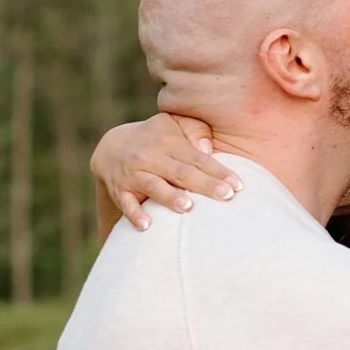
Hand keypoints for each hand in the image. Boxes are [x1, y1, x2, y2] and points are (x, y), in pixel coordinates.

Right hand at [91, 112, 232, 230]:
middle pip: (181, 173)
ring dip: (170, 197)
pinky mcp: (120, 190)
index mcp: (168, 141)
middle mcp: (150, 157)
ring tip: (188, 207)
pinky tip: (147, 225)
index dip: (218, 171)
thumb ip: (195, 129)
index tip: (237, 185)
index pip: (197, 158)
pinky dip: (135, 215)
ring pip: (154, 186)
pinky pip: (126, 204)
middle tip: (225, 196)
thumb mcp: (173, 124)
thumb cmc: (156, 138)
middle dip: (204, 185)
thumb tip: (208, 148)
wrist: (112, 148)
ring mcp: (134, 174)